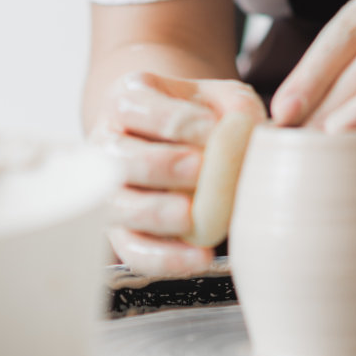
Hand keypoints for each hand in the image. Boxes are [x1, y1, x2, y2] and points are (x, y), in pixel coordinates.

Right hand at [90, 72, 265, 277]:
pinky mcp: (120, 232)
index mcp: (126, 100)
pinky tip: (197, 256)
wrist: (181, 145)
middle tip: (197, 168)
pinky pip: (133, 251)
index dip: (175, 120)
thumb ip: (236, 106)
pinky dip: (163, 258)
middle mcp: (107, 144)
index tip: (211, 129)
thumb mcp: (219, 97)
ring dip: (154, 211)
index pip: (138, 107)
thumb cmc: (200, 117)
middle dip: (160, 164)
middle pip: (119, 158)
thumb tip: (248, 127)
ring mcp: (108, 190)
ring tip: (189, 214)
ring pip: (117, 206)